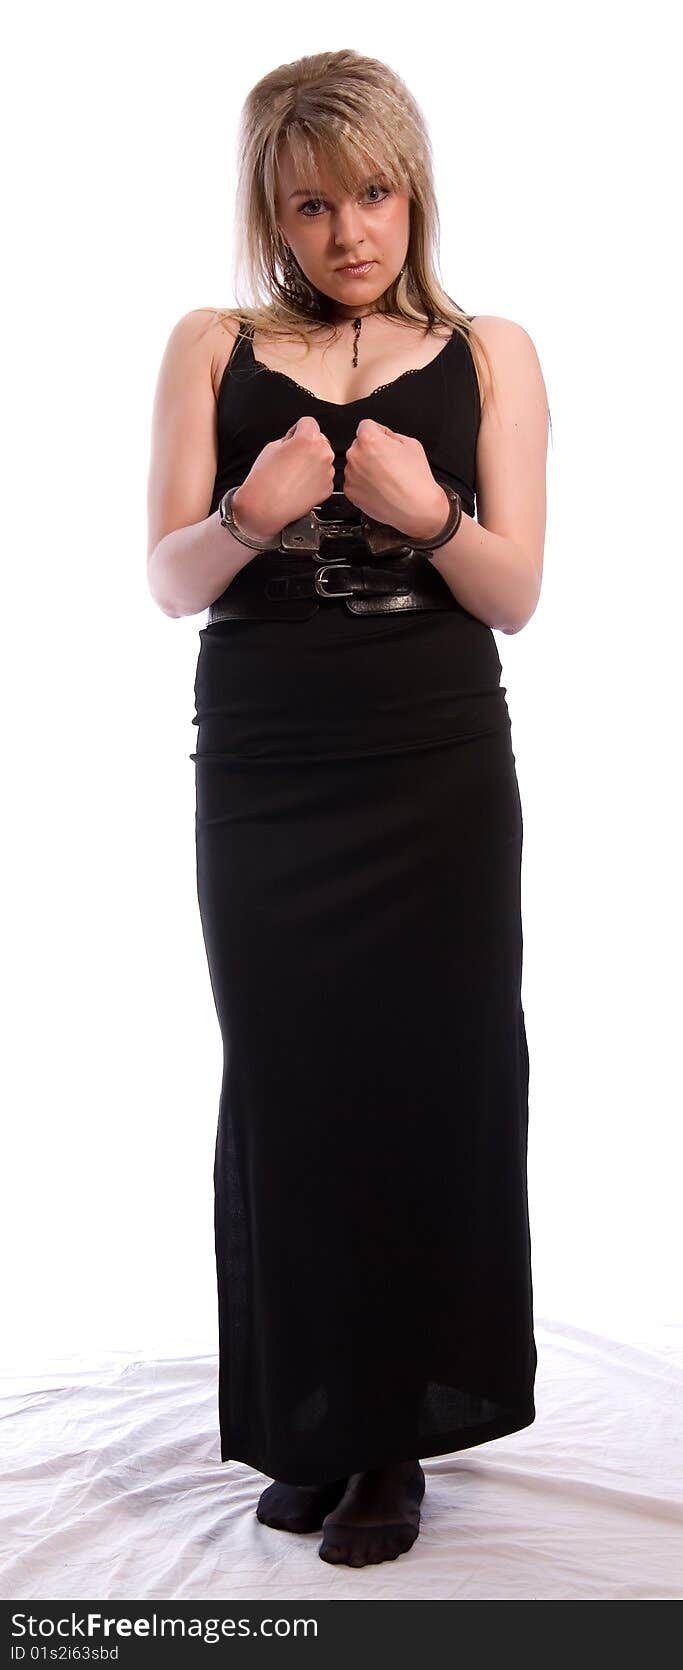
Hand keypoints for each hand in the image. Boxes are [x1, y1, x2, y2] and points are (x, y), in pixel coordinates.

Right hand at [232, 416, 335, 541]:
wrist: (265, 508)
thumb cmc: (265, 480)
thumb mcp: (272, 447)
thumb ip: (290, 439)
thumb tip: (298, 440)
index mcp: (309, 439)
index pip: (308, 422)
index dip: (297, 430)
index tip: (291, 439)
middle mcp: (323, 454)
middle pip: (319, 440)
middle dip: (307, 446)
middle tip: (291, 458)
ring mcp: (327, 472)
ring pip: (322, 459)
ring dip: (312, 462)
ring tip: (293, 474)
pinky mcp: (327, 488)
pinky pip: (323, 476)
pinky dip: (314, 478)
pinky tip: (299, 484)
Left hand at [342, 419, 449, 541]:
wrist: (416, 508)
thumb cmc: (416, 479)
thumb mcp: (411, 444)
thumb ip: (392, 435)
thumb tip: (384, 437)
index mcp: (369, 440)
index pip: (366, 425)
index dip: (379, 432)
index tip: (385, 441)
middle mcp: (355, 456)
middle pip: (359, 445)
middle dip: (371, 450)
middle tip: (388, 462)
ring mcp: (351, 475)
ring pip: (356, 463)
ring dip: (366, 467)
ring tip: (385, 477)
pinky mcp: (350, 491)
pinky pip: (354, 480)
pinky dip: (363, 482)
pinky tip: (379, 487)